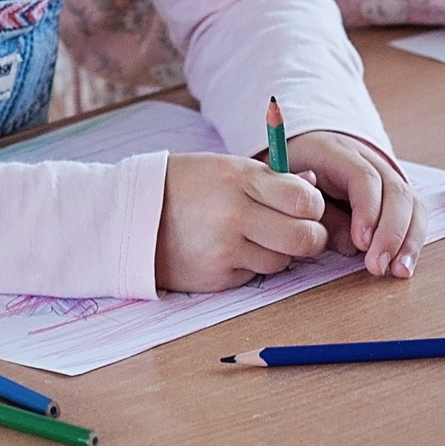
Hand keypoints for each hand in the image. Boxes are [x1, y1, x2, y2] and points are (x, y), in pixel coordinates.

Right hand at [156, 152, 328, 292]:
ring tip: (257, 237)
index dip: (314, 206)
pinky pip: (256, 275)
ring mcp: (226, 249)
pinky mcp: (217, 278)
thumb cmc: (184, 185)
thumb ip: (270, 179)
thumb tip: (312, 186)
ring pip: (283, 261)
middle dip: (311, 237)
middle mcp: (235, 214)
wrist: (130, 216)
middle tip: (301, 232)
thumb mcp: (225, 167)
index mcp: (240, 178)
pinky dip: (253, 265)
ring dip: (280, 253)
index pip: (304, 200)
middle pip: (305, 238)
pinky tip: (233, 250)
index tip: (306, 207)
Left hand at [283, 129, 421, 279]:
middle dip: (390, 233)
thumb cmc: (296, 175)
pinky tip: (404, 266)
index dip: (367, 210)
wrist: (305, 150)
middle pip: (395, 191)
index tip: (361, 242)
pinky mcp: (396, 194)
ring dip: (407, 240)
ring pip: (411, 203)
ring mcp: (387, 174)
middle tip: (377, 265)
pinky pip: (414, 214)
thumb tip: (351, 246)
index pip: (364, 176)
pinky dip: (412, 241)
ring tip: (397, 271)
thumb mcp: (293, 190)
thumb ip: (321, 215)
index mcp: (338, 152)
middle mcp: (370, 159)